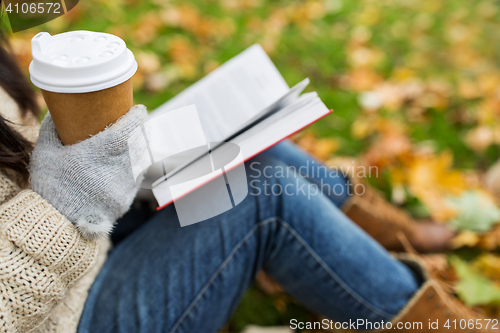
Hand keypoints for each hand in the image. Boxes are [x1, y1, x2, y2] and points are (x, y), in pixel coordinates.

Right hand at [30, 105, 147, 238]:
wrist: (57, 224)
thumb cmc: (50, 185)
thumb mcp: (45, 153)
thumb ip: (52, 130)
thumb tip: (56, 113)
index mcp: (99, 153)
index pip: (129, 129)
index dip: (138, 117)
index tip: (138, 109)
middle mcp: (117, 168)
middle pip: (141, 143)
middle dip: (141, 131)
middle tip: (136, 123)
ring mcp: (125, 186)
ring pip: (142, 161)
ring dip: (141, 149)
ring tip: (134, 141)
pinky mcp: (126, 200)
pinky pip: (136, 179)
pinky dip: (135, 169)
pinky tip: (128, 164)